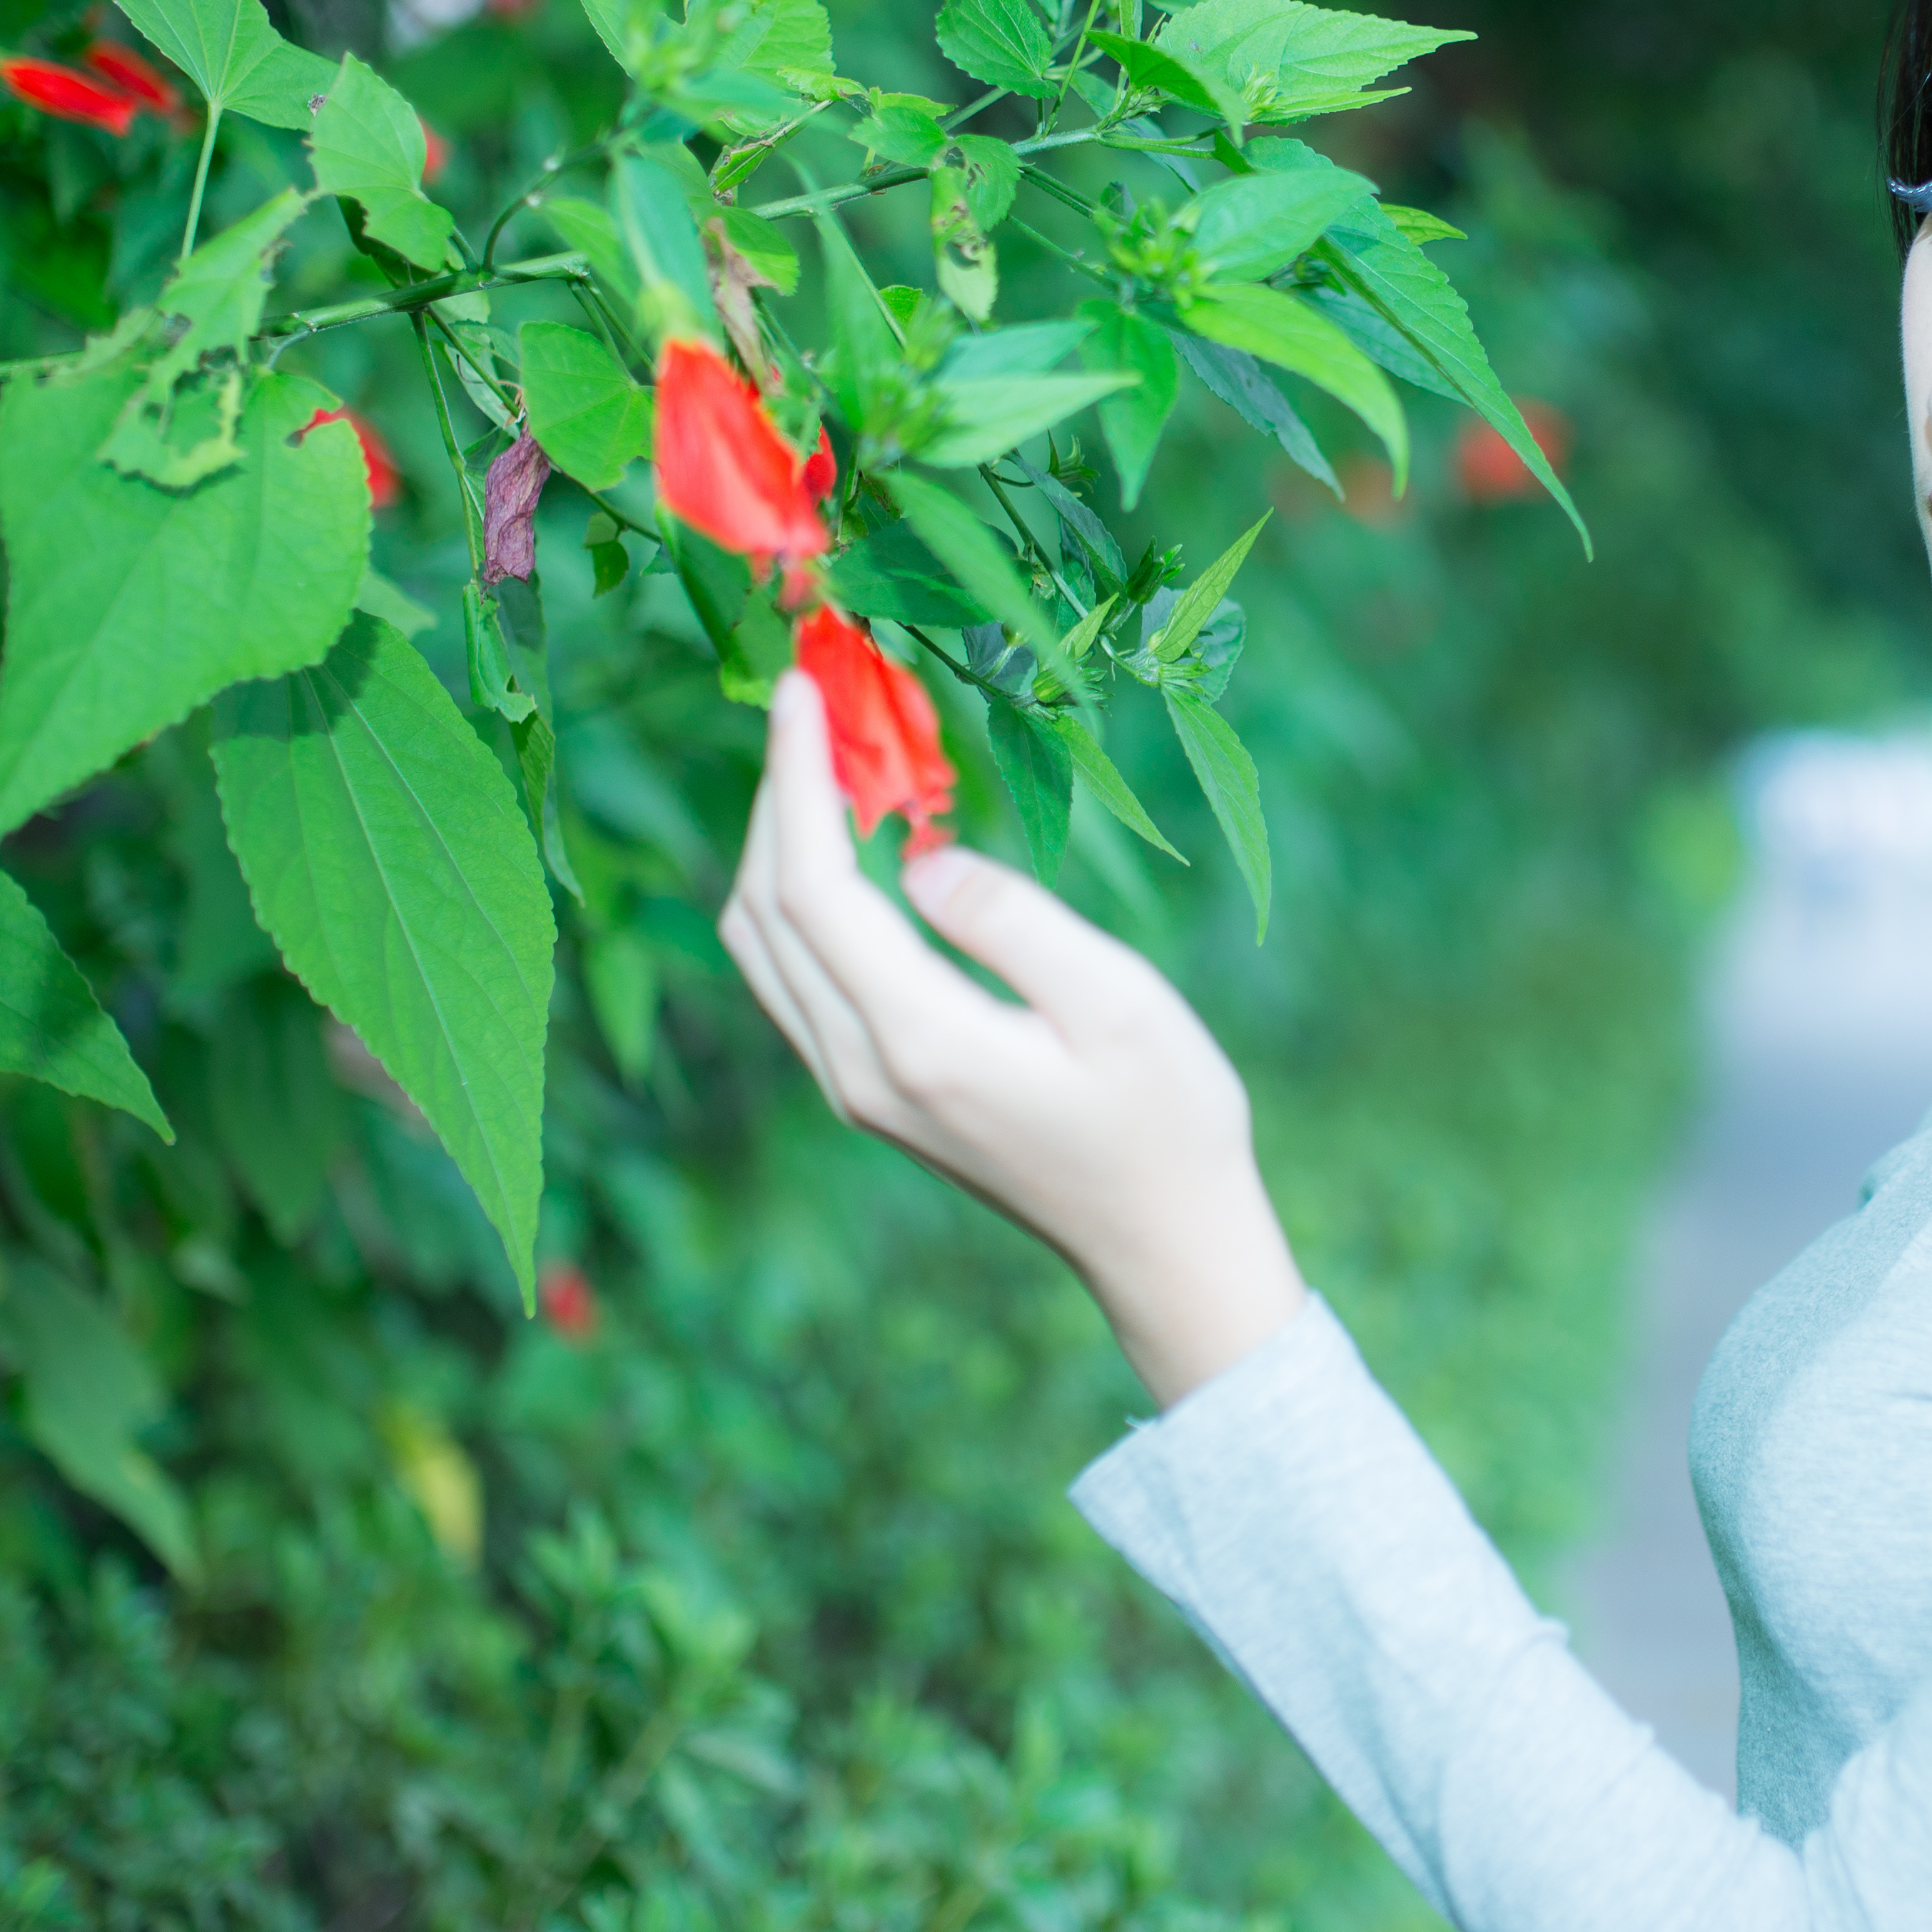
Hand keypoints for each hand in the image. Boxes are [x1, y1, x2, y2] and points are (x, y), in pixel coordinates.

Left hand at [717, 668, 1310, 1407]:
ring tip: (823, 762)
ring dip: (776, 848)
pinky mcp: (872, 1093)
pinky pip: (796, 979)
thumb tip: (921, 860)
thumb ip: (1012, 921)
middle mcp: (862, 1071)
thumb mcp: (1119, 1002)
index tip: (799, 688)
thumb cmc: (1168, 1119)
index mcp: (920, 1041)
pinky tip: (849, 847)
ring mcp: (857, 1091)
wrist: (1165, 1244)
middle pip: (764, 914)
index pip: (812, 888)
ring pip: (763, 951)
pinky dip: (798, 900)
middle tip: (813, 705)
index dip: (794, 780)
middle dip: (773, 800)